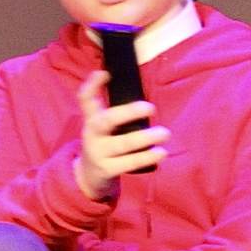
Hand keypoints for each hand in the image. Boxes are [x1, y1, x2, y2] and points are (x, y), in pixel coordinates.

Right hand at [74, 70, 168, 199]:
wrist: (88, 177)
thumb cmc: (104, 144)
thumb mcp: (103, 127)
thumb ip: (116, 112)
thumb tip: (143, 97)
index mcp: (91, 119)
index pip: (85, 99)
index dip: (92, 85)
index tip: (104, 73)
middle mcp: (92, 134)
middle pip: (106, 120)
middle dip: (128, 112)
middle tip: (151, 107)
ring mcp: (98, 153)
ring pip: (122, 144)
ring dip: (145, 138)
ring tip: (165, 133)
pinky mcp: (107, 170)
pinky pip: (129, 163)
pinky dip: (146, 157)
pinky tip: (161, 153)